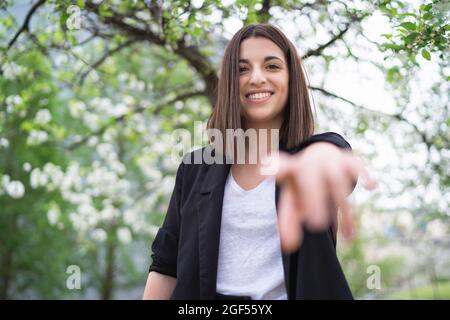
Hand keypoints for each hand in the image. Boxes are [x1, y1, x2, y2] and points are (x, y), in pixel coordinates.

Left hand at [261, 142, 376, 252]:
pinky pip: (356, 166)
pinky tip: (371, 186)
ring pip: (335, 179)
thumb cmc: (303, 186)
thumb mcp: (293, 201)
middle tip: (316, 225)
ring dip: (342, 207)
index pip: (280, 168)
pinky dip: (364, 175)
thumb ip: (288, 222)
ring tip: (348, 236)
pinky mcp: (348, 161)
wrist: (320, 157)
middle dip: (314, 199)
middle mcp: (309, 164)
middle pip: (310, 180)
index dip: (275, 169)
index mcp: (291, 172)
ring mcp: (329, 161)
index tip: (267, 172)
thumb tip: (288, 247)